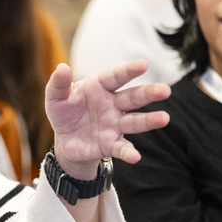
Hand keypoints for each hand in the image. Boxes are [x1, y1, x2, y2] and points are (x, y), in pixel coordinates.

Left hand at [46, 61, 169, 178]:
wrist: (65, 139)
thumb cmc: (64, 111)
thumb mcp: (55, 97)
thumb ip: (58, 83)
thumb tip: (62, 67)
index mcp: (100, 87)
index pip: (116, 77)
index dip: (129, 70)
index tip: (143, 64)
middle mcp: (113, 104)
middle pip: (133, 97)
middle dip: (149, 93)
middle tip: (165, 90)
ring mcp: (115, 125)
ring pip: (134, 121)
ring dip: (149, 121)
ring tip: (164, 118)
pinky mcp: (111, 144)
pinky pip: (122, 148)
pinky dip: (129, 152)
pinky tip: (135, 156)